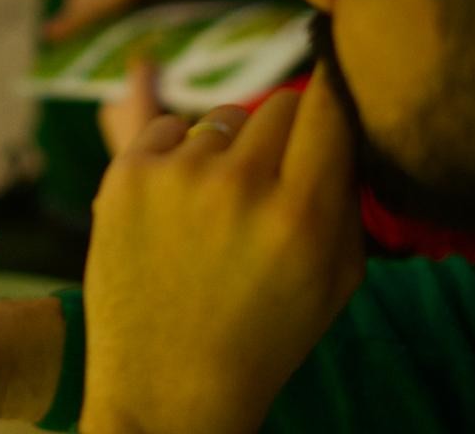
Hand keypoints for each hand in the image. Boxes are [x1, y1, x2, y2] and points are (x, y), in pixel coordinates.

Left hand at [81, 68, 364, 432]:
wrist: (166, 387)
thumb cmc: (261, 337)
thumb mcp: (335, 281)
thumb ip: (348, 199)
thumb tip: (345, 124)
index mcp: (303, 217)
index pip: (331, 107)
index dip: (334, 95)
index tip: (333, 88)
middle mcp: (239, 188)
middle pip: (279, 105)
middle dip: (284, 132)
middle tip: (273, 174)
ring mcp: (177, 178)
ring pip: (223, 119)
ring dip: (228, 149)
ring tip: (217, 209)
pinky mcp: (126, 176)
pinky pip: (168, 127)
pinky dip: (177, 155)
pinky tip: (177, 204)